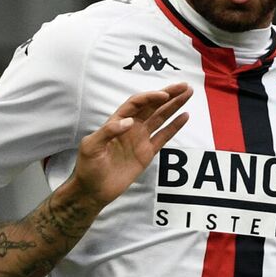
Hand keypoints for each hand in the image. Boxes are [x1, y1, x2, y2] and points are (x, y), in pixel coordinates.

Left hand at [69, 82, 191, 205]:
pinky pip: (163, 137)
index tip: (164, 95)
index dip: (150, 97)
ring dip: (174, 106)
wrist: (93, 190)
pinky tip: (185, 116)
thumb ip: (108, 132)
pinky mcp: (147, 153)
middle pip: (152, 106)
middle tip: (184, 86)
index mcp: (116, 121)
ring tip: (188, 94)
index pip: (136, 103)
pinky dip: (174, 126)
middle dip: (168, 95)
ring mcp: (140, 139)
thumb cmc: (87, 167)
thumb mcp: (91, 147)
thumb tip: (130, 122)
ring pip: (160, 118)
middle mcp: (130, 127)